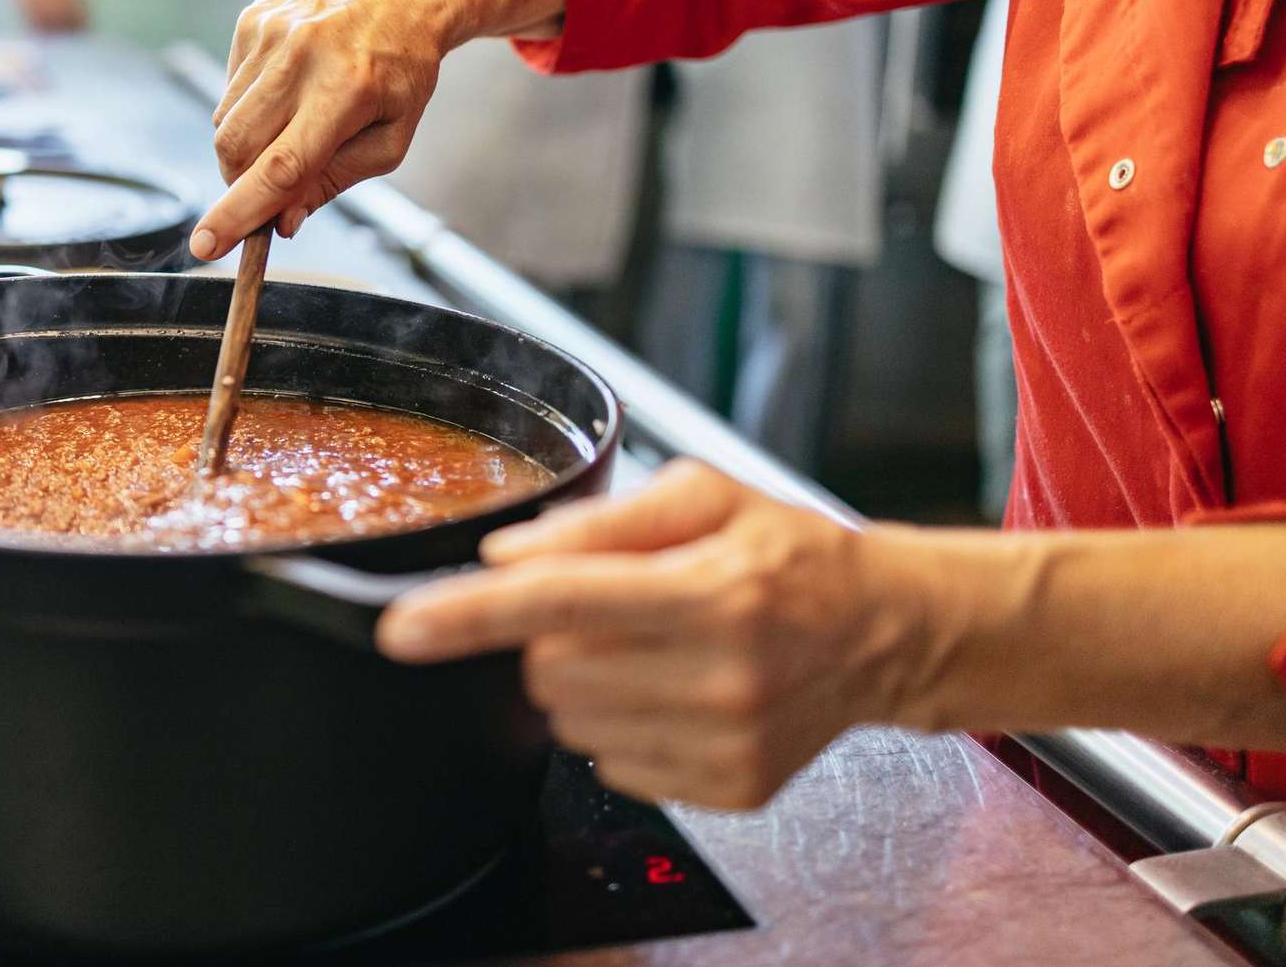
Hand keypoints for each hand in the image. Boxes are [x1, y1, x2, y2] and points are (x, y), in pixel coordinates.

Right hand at [191, 0, 452, 258]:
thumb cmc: (403, 70)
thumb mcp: (390, 139)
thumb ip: (334, 182)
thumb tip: (281, 221)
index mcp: (346, 91)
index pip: (279, 168)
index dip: (239, 213)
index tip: (206, 245)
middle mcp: (302, 57)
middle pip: (238, 148)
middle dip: (240, 184)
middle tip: (269, 189)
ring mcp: (272, 33)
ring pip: (226, 121)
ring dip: (245, 146)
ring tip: (290, 126)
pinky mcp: (253, 19)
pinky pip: (229, 88)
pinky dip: (249, 107)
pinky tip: (286, 90)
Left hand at [376, 460, 929, 809]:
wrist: (884, 633)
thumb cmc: (790, 554)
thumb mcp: (706, 495)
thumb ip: (602, 521)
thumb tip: (509, 555)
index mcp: (715, 589)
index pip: (563, 602)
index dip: (470, 614)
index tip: (402, 629)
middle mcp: (723, 675)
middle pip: (550, 670)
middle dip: (550, 637)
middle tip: (612, 609)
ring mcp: (726, 743)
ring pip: (572, 723)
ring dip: (583, 683)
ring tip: (654, 647)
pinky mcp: (727, 790)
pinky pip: (613, 765)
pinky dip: (621, 726)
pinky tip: (675, 690)